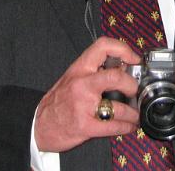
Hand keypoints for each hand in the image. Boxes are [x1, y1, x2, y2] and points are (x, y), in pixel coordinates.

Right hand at [34, 37, 140, 152]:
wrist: (39, 124)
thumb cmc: (59, 101)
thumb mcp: (74, 77)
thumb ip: (95, 71)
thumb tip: (124, 67)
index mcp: (80, 68)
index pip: (103, 46)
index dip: (123, 49)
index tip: (134, 59)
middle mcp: (82, 84)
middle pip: (116, 77)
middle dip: (132, 85)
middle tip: (135, 90)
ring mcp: (83, 105)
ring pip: (119, 107)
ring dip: (133, 113)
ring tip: (135, 114)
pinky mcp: (85, 126)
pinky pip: (114, 126)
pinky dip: (126, 127)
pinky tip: (129, 126)